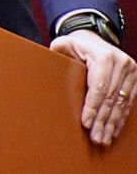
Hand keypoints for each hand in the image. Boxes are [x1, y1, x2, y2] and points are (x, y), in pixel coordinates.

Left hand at [50, 30, 135, 145]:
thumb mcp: (63, 44)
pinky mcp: (134, 80)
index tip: (85, 124)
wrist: (92, 39)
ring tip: (103, 139)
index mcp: (104, 56)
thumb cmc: (74, 45)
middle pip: (111, 99)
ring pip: (121, 104)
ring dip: (112, 124)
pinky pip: (128, 103)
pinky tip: (113, 130)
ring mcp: (131, 72)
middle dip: (102, 121)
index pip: (99, 87)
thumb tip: (50, 64)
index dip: (92, 107)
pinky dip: (120, 118)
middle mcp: (122, 63)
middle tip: (95, 138)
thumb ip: (58, 52)